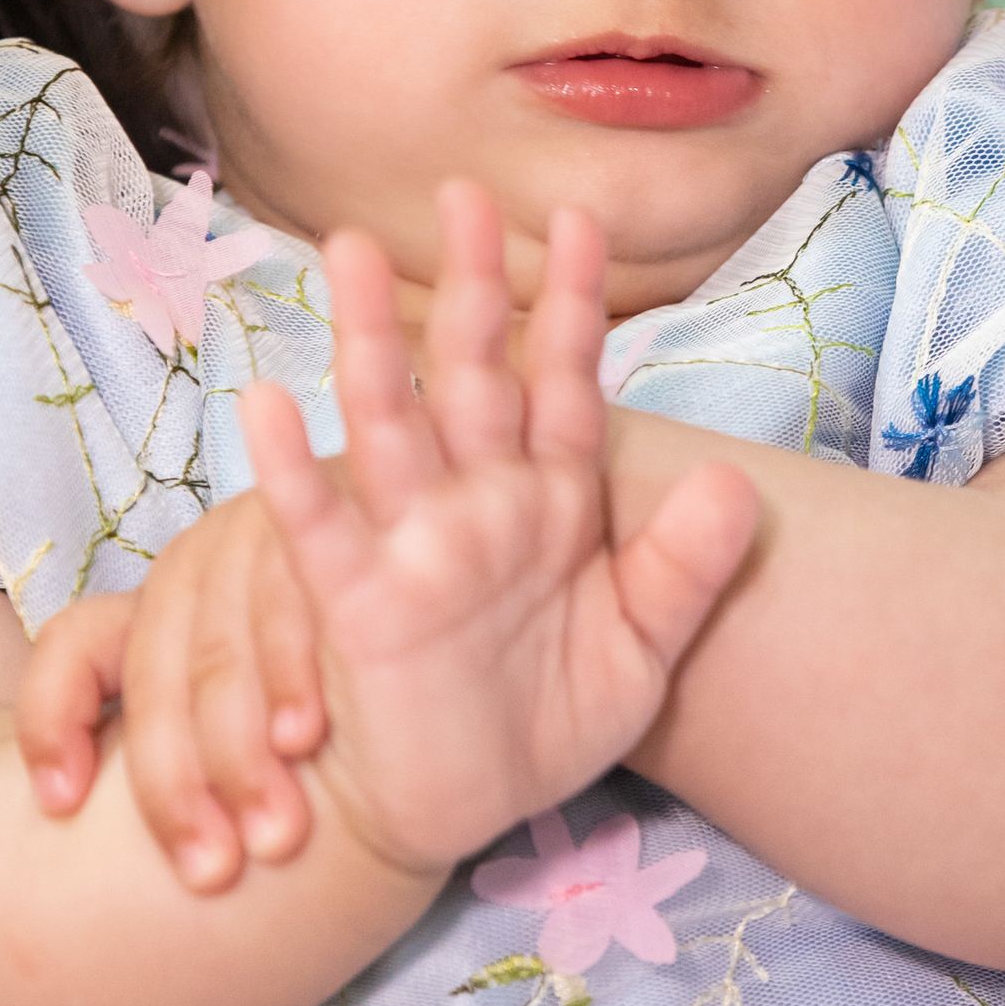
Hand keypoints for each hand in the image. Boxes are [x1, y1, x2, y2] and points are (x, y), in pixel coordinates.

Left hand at [14, 487, 327, 891]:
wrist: (449, 556)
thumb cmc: (348, 664)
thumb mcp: (262, 701)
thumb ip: (188, 734)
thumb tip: (71, 809)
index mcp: (164, 597)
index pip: (76, 646)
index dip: (52, 721)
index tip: (58, 806)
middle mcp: (201, 559)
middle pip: (156, 672)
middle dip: (175, 785)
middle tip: (210, 874)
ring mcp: (262, 531)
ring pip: (218, 650)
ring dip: (237, 749)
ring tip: (268, 834)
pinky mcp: (329, 512)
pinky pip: (293, 598)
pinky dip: (291, 671)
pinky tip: (304, 735)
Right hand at [244, 180, 758, 879]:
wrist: (468, 814)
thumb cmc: (546, 724)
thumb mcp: (641, 653)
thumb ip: (686, 569)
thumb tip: (737, 482)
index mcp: (553, 501)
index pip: (565, 382)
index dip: (571, 306)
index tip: (581, 221)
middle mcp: (481, 502)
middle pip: (474, 373)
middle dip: (471, 285)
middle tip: (461, 191)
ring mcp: (416, 544)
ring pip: (391, 422)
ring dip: (372, 340)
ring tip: (351, 252)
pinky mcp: (362, 604)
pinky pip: (322, 528)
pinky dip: (294, 471)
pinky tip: (267, 406)